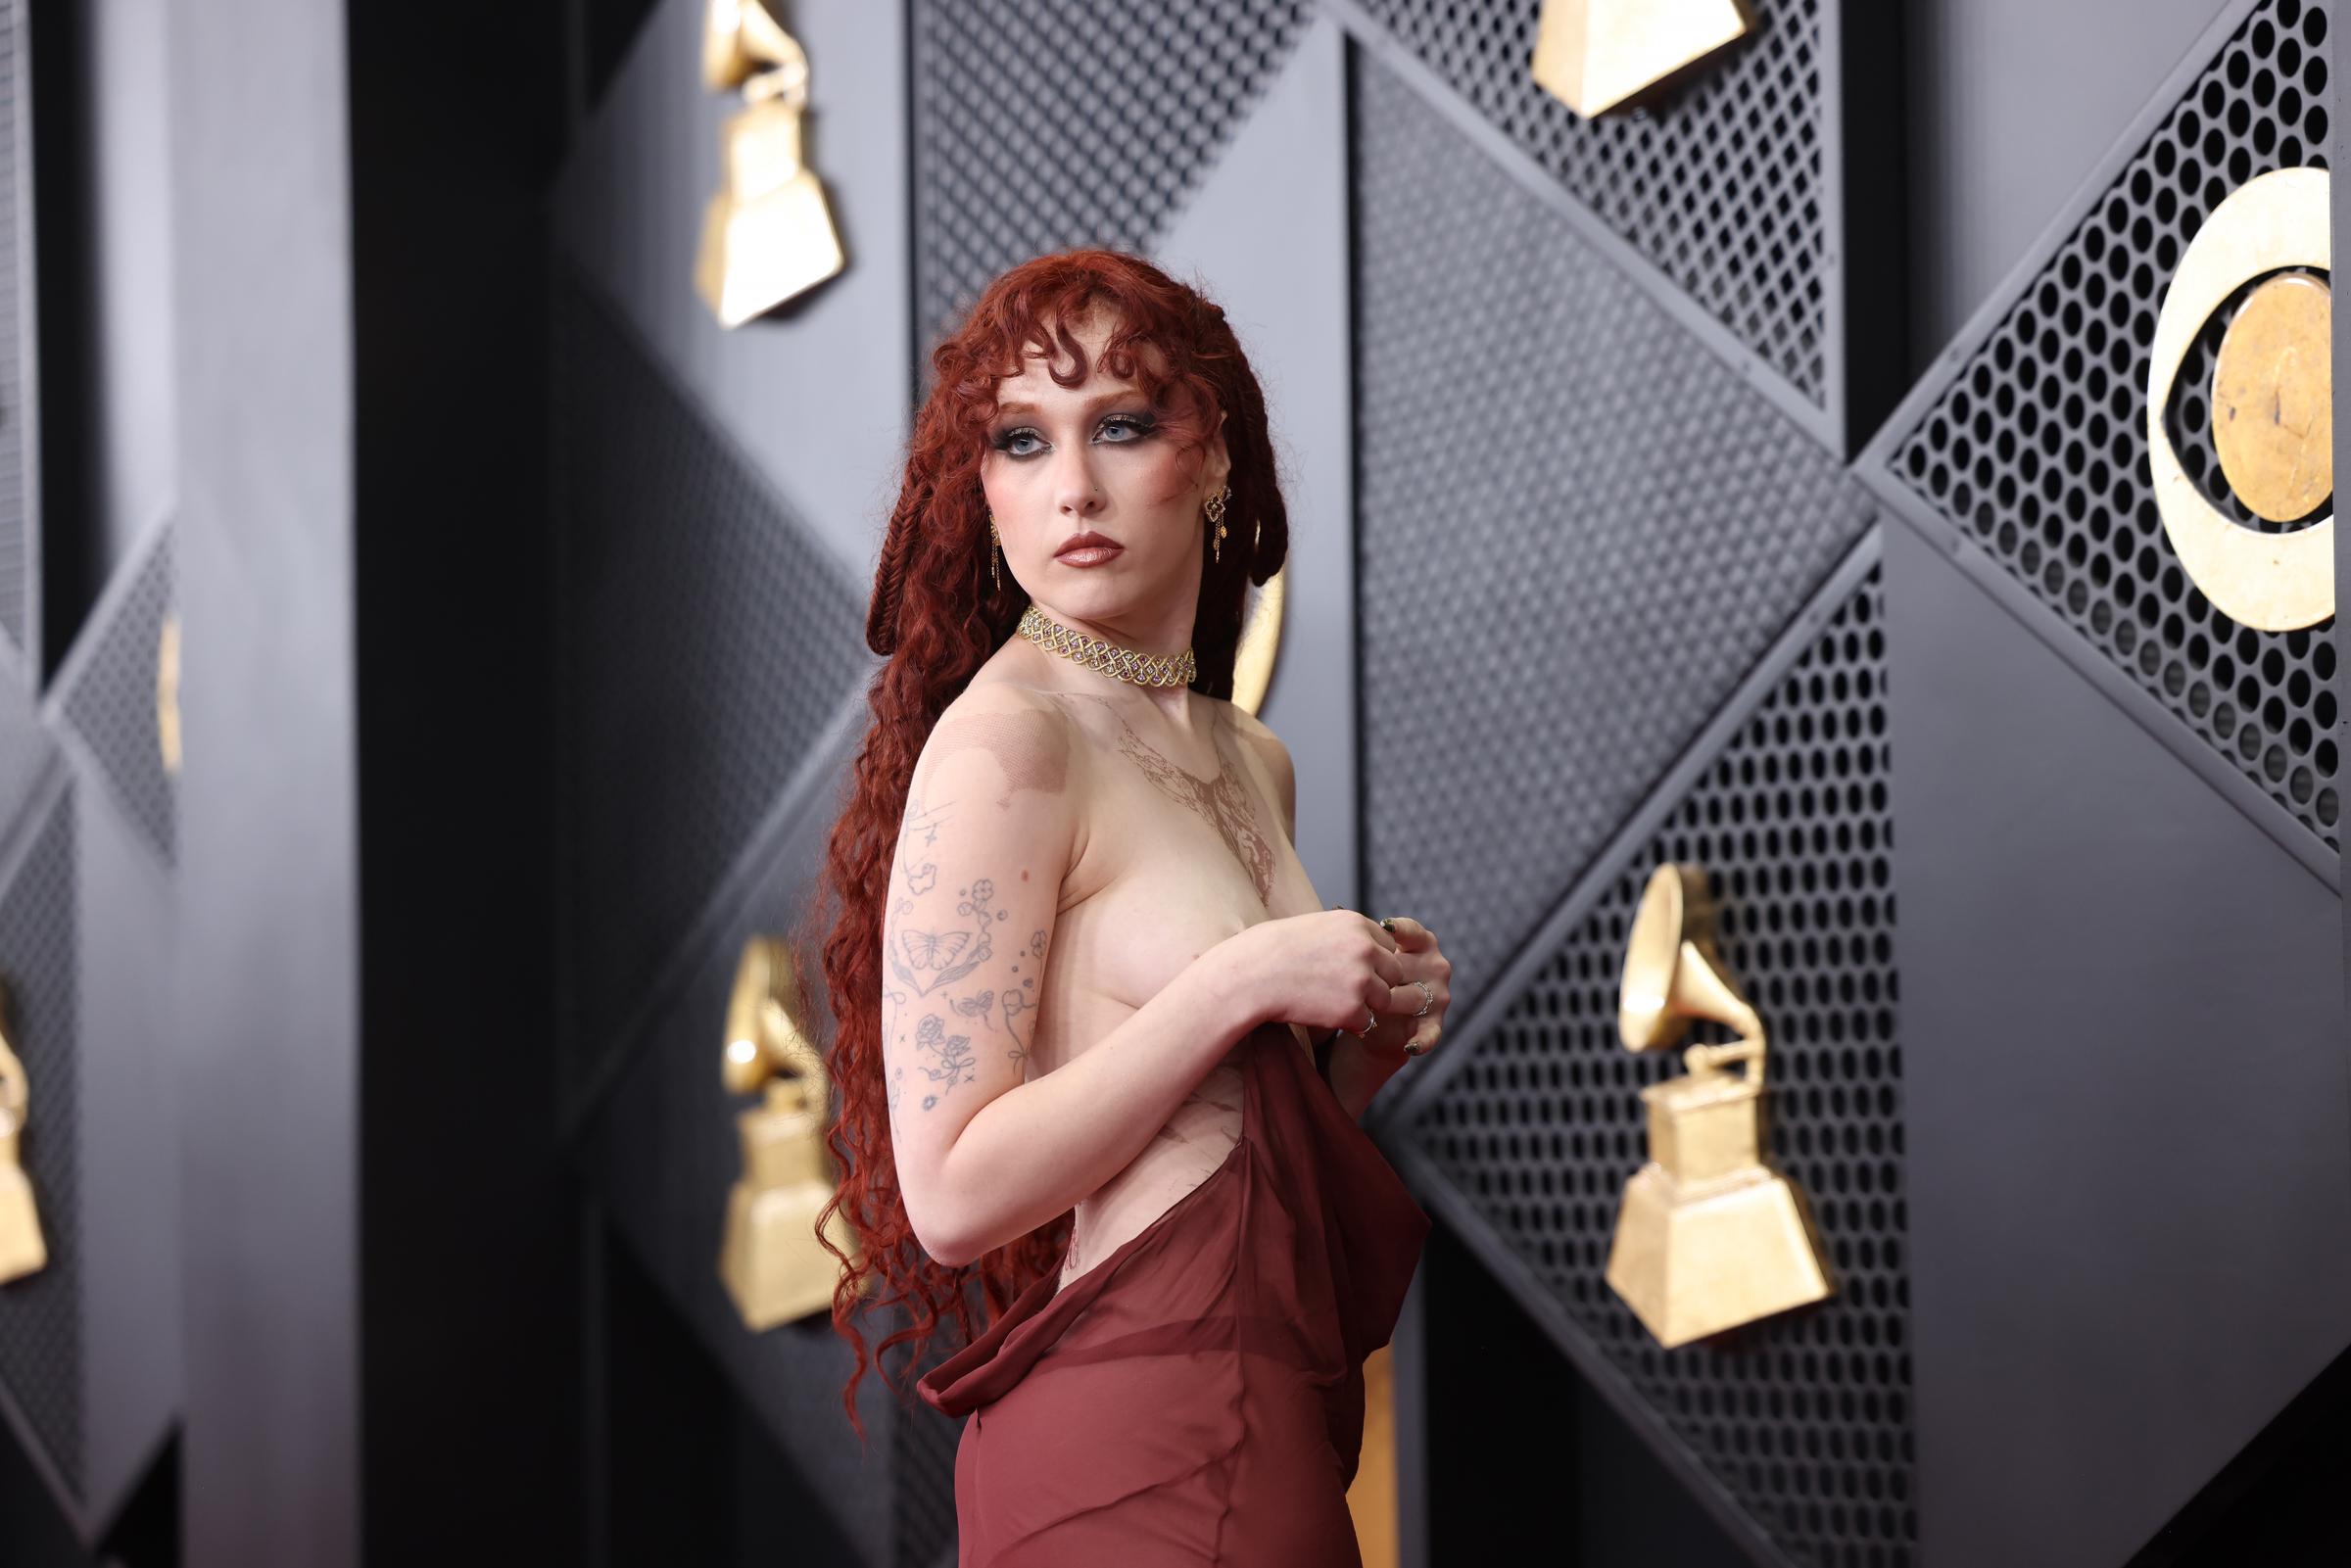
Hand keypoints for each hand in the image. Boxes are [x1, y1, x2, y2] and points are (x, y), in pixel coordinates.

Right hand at [1219, 907, 1415, 1039]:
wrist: (1250, 976)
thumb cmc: (1272, 951)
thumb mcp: (1315, 927)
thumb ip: (1345, 936)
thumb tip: (1367, 948)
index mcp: (1356, 924)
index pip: (1388, 945)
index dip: (1373, 960)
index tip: (1350, 968)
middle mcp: (1365, 949)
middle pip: (1394, 972)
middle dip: (1376, 983)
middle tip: (1345, 989)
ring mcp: (1361, 980)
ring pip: (1384, 999)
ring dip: (1364, 1004)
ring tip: (1332, 1001)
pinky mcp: (1352, 1009)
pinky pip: (1366, 1022)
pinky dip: (1349, 1023)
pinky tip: (1325, 1013)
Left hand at [1348, 914, 1448, 1070]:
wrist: (1374, 1020)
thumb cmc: (1368, 978)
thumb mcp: (1367, 956)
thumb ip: (1361, 939)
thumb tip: (1336, 909)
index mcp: (1422, 944)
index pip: (1413, 932)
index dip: (1400, 929)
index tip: (1383, 927)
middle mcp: (1436, 967)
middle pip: (1408, 967)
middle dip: (1384, 975)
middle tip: (1360, 979)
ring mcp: (1439, 996)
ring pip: (1415, 998)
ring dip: (1393, 1005)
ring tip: (1372, 1008)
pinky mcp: (1434, 1025)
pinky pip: (1431, 1034)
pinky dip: (1422, 1041)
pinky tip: (1409, 1045)